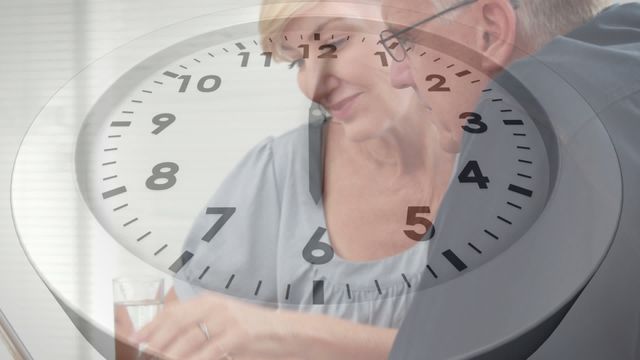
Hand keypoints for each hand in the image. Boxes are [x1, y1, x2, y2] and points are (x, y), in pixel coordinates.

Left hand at [131, 292, 296, 359]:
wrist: (286, 333)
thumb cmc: (254, 331)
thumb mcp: (223, 323)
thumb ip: (197, 330)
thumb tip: (168, 344)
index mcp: (208, 302)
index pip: (171, 313)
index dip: (150, 328)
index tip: (135, 340)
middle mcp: (215, 307)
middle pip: (174, 325)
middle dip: (155, 343)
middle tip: (143, 354)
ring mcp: (226, 320)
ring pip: (188, 341)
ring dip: (171, 355)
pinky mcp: (238, 335)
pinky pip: (208, 352)